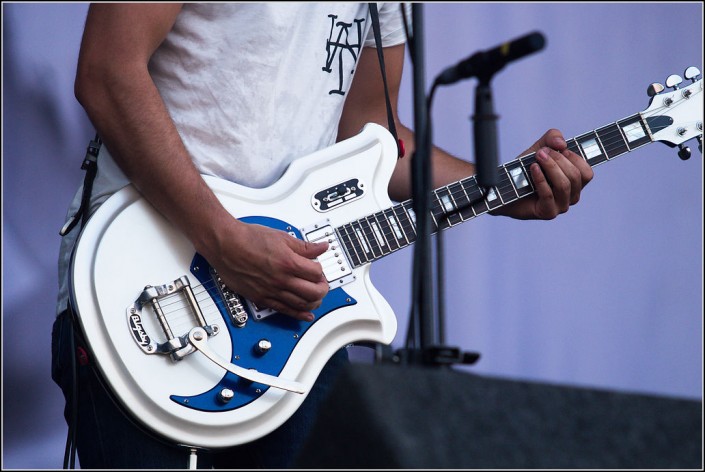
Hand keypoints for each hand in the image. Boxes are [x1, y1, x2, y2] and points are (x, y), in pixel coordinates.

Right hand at [204, 220, 329, 321]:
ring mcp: (271, 291)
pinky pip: (284, 310)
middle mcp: (281, 279)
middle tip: (322, 284)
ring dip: (314, 303)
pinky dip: (298, 314)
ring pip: (301, 305)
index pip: (316, 273)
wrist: (225, 244)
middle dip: (322, 289)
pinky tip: (305, 315)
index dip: (321, 271)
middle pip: (313, 292)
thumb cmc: (248, 238)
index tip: (318, 269)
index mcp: (288, 262)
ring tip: (317, 298)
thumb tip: (321, 248)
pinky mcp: (261, 298)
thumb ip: (304, 246)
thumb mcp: (281, 237)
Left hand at [493, 129, 593, 219]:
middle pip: (575, 176)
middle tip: (541, 153)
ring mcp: (561, 206)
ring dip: (551, 167)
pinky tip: (533, 168)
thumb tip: (562, 143)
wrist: (505, 189)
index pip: (586, 173)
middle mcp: (571, 196)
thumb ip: (552, 138)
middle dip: (558, 160)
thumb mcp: (539, 148)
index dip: (575, 158)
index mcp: (574, 183)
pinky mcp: (548, 212)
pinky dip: (541, 179)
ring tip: (537, 158)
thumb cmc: (524, 170)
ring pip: (564, 185)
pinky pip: (549, 194)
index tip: (560, 149)